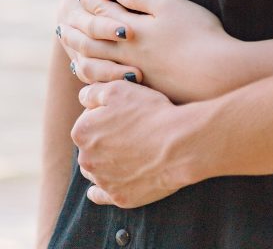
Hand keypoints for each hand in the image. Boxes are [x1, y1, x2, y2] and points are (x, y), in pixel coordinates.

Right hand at [56, 0, 140, 82]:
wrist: (79, 5)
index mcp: (73, 14)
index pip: (91, 25)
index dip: (108, 28)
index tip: (129, 32)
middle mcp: (71, 37)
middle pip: (90, 50)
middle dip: (113, 57)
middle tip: (136, 65)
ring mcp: (76, 54)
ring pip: (88, 70)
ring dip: (110, 74)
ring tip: (135, 77)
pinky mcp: (84, 67)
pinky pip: (91, 81)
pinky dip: (106, 84)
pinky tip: (127, 88)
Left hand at [57, 0, 236, 102]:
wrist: (215, 73)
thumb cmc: (198, 34)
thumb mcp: (171, 5)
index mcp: (134, 28)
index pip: (104, 11)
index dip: (91, 0)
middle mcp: (129, 52)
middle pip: (93, 39)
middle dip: (79, 28)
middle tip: (65, 23)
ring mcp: (135, 74)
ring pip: (97, 65)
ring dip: (84, 55)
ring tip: (73, 51)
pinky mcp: (144, 90)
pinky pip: (109, 83)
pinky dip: (97, 77)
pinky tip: (97, 78)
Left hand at [73, 81, 189, 206]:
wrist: (178, 145)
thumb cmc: (150, 113)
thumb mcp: (119, 88)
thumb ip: (93, 91)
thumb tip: (83, 97)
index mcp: (82, 132)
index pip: (87, 118)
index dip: (105, 111)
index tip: (123, 111)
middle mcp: (86, 159)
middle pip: (90, 144)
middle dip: (104, 137)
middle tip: (129, 129)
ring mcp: (102, 181)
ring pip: (96, 169)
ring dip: (105, 161)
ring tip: (128, 151)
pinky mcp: (119, 197)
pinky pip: (102, 194)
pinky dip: (103, 189)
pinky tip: (109, 181)